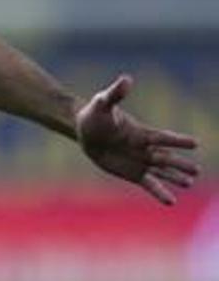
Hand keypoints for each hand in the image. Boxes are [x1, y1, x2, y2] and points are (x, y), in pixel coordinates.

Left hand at [76, 75, 202, 205]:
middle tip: (195, 171)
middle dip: (179, 164)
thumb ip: (116, 94)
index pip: (162, 138)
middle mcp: (145, 148)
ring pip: (162, 171)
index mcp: (141, 133)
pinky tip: (171, 201)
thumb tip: (126, 79)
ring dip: (175, 177)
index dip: (177, 141)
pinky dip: (160, 192)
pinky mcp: (133, 173)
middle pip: (165, 158)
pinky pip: (149, 184)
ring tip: (189, 182)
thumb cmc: (96, 115)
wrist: (86, 131)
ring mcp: (140, 162)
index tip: (195, 143)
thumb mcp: (102, 103)